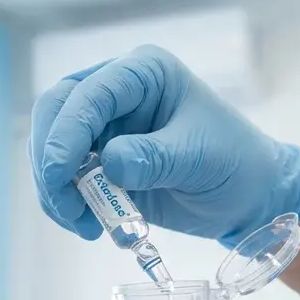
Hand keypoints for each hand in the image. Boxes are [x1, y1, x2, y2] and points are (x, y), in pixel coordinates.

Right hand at [30, 46, 299, 245]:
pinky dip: (67, 203)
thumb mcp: (200, 158)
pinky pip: (66, 178)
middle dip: (51, 160)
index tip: (61, 172)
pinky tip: (88, 226)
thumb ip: (155, 158)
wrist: (248, 196)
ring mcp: (105, 127)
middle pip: (56, 113)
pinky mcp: (100, 162)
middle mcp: (117, 93)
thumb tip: (110, 164)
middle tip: (65, 205)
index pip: (90, 93)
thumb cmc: (235, 163)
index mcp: (144, 73)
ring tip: (83, 224)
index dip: (67, 131)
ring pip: (52, 147)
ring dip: (56, 188)